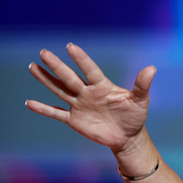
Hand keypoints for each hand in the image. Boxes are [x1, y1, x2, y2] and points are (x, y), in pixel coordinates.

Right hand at [26, 43, 155, 151]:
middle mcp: (88, 92)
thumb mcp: (141, 100)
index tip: (70, 46)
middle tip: (44, 52)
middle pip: (69, 77)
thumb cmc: (135, 115)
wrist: (127, 136)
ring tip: (33, 67)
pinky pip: (56, 113)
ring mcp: (79, 105)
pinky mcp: (74, 120)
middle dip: (57, 66)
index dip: (81, 59)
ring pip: (59, 90)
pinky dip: (43, 109)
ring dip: (46, 80)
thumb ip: (142, 84)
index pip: (90, 70)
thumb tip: (152, 68)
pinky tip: (29, 103)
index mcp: (102, 86)